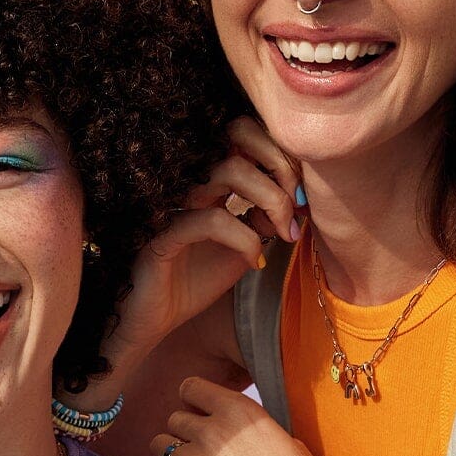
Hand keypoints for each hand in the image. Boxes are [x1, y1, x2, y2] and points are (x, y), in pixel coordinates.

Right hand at [100, 118, 300, 370]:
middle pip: (237, 135)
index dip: (280, 153)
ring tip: (283, 232)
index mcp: (208, 180)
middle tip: (297, 206)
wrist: (154, 321)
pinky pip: (213, 220)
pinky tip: (255, 262)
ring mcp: (175, 204)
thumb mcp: (242, 246)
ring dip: (270, 199)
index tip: (301, 195)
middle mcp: (190, 182)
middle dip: (279, 165)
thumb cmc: (193, 282)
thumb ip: (265, 218)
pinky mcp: (162, 235)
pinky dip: (245, 239)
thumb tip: (297, 198)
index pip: (244, 134)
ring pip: (228, 171)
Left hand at [139, 376, 379, 455]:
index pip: (191, 388)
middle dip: (184, 435)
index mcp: (242, 411)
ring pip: (158, 446)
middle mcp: (214, 432)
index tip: (200, 419)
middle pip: (174, 419)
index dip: (194, 405)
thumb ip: (251, 430)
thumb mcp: (287, 443)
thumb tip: (231, 429)